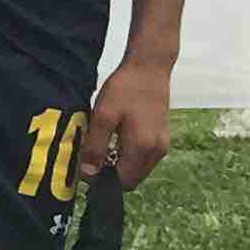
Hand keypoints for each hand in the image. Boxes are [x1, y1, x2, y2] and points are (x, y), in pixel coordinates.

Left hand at [81, 59, 173, 191]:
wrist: (149, 67)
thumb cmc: (124, 89)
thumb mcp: (102, 117)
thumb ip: (95, 147)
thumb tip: (88, 175)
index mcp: (143, 148)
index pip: (123, 182)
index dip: (103, 179)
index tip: (86, 166)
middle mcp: (157, 151)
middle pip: (132, 178)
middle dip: (112, 173)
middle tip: (92, 154)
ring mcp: (162, 144)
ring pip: (138, 168)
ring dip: (120, 163)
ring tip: (104, 143)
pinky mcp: (162, 136)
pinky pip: (144, 156)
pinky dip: (129, 154)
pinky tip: (116, 137)